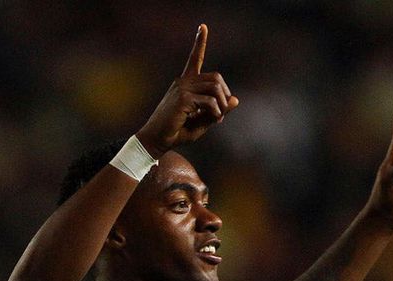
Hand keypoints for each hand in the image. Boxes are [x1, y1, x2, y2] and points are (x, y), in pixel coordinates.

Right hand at [137, 24, 238, 157]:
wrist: (156, 140)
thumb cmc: (177, 131)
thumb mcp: (202, 121)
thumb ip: (218, 110)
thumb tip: (236, 100)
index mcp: (186, 84)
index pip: (194, 58)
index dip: (199, 42)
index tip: (203, 26)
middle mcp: (183, 82)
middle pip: (216, 78)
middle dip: (225, 94)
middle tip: (223, 112)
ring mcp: (182, 88)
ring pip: (215, 87)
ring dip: (223, 104)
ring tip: (218, 117)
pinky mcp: (182, 98)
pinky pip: (210, 101)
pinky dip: (217, 111)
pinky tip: (214, 119)